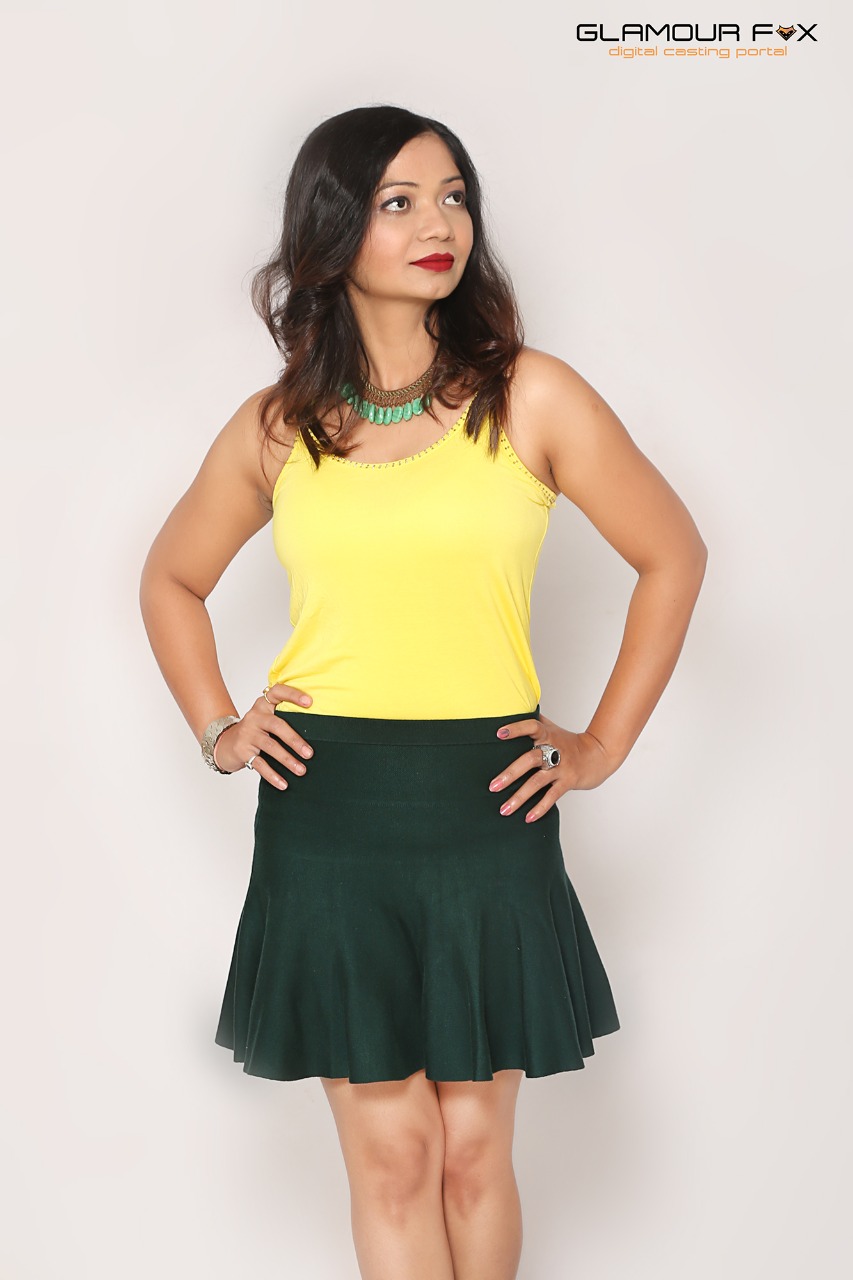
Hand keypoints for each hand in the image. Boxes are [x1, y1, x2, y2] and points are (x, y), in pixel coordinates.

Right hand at [213, 683, 314, 787]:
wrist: (226, 742)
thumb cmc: (256, 730)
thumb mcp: (267, 718)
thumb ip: (284, 717)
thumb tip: (318, 731)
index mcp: (263, 704)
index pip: (277, 692)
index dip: (293, 695)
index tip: (310, 702)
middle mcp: (255, 717)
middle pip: (277, 725)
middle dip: (295, 740)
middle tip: (310, 753)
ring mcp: (248, 734)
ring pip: (270, 746)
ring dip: (287, 760)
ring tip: (302, 770)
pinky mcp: (243, 751)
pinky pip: (260, 764)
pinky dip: (273, 775)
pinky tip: (283, 784)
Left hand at [488, 710, 616, 822]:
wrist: (599, 754)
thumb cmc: (570, 741)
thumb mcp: (553, 728)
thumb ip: (534, 721)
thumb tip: (513, 708)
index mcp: (547, 734)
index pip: (531, 726)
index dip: (516, 728)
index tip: (499, 734)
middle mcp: (554, 750)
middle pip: (530, 760)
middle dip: (510, 774)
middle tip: (493, 786)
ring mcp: (561, 767)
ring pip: (537, 782)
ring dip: (519, 797)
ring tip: (504, 809)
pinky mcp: (568, 781)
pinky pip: (552, 796)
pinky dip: (540, 808)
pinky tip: (527, 818)